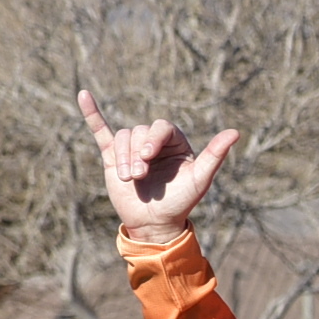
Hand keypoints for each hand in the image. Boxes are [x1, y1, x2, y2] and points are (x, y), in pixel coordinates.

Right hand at [81, 90, 241, 243]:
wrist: (154, 223)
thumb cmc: (180, 202)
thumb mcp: (200, 179)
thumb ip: (215, 155)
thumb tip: (235, 132)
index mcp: (175, 141)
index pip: (161, 127)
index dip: (152, 139)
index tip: (147, 158)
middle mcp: (153, 141)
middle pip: (139, 132)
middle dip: (137, 154)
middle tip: (139, 177)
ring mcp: (132, 148)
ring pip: (122, 138)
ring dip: (123, 158)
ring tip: (130, 179)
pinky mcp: (113, 156)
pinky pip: (101, 130)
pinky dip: (92, 114)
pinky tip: (83, 95)